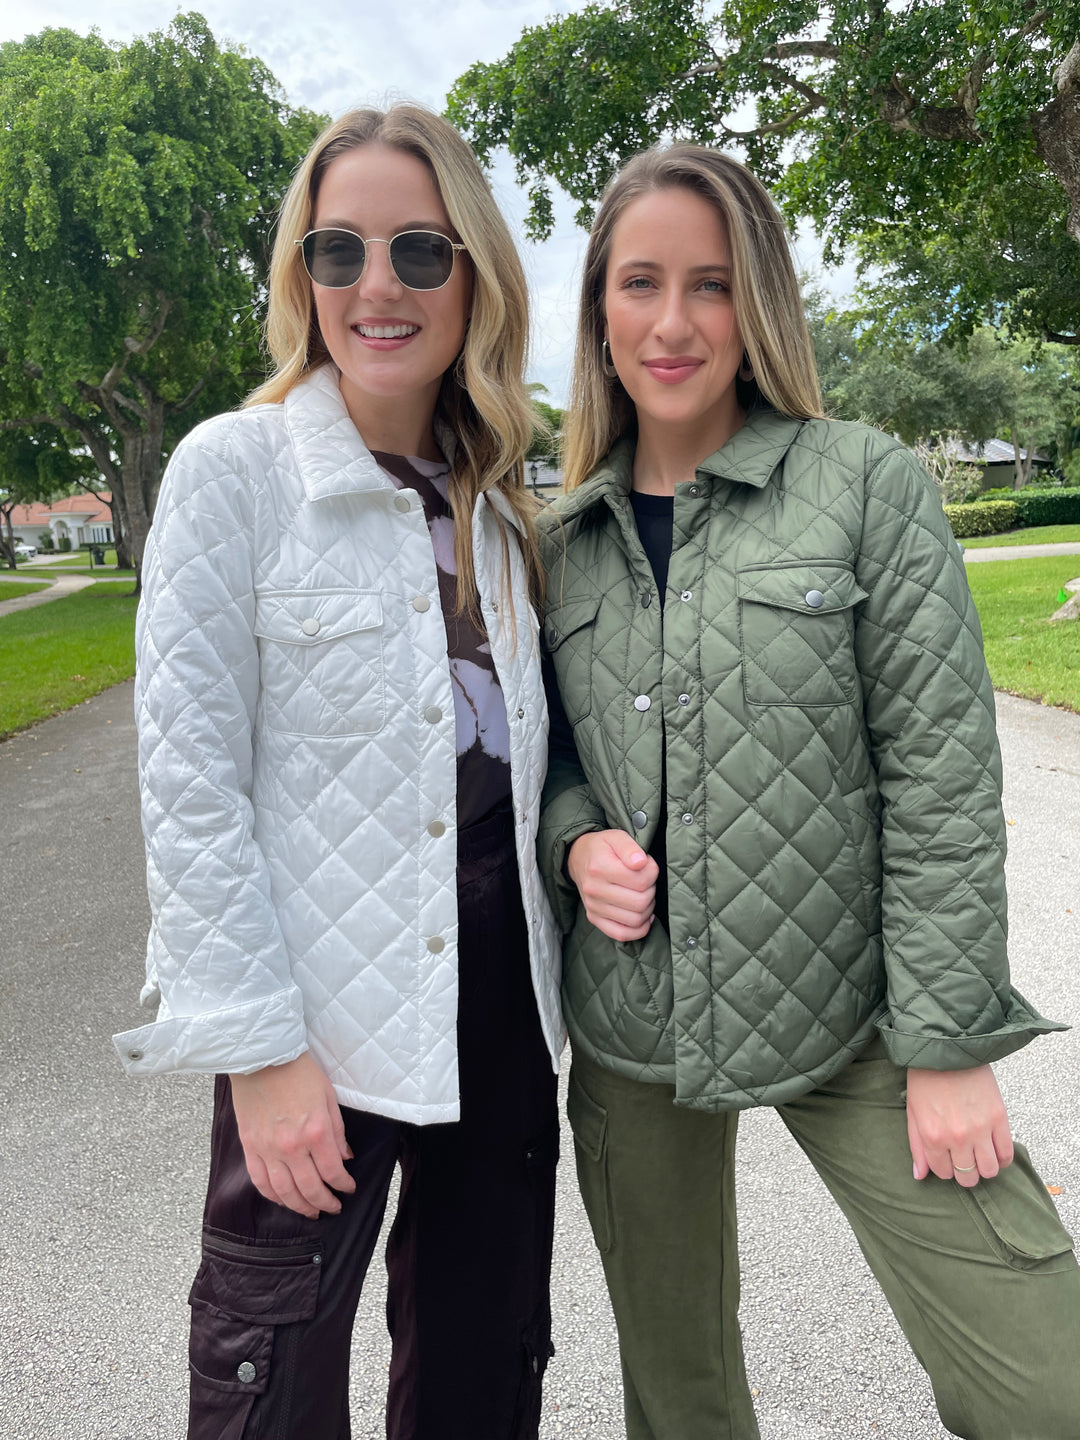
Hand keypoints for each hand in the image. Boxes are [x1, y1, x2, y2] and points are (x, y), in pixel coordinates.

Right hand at [230, 1052, 355, 1217]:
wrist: (262, 1057)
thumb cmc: (299, 1072)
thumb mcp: (328, 1097)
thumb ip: (337, 1131)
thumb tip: (345, 1158)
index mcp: (316, 1132)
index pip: (333, 1172)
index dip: (344, 1185)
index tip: (348, 1189)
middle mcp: (292, 1146)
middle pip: (310, 1188)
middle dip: (325, 1203)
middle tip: (333, 1208)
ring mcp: (268, 1149)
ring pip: (284, 1192)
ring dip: (300, 1207)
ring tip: (311, 1212)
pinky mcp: (249, 1147)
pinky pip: (260, 1181)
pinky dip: (273, 1196)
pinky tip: (283, 1200)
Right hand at [567, 829, 658, 941]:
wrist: (578, 858)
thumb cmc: (602, 847)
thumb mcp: (616, 837)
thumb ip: (630, 847)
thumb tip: (641, 863)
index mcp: (600, 868)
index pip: (641, 881)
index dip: (653, 872)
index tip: (648, 865)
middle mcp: (594, 890)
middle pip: (640, 902)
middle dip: (651, 891)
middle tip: (647, 881)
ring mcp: (593, 907)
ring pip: (634, 920)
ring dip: (648, 909)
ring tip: (644, 895)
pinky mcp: (594, 918)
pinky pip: (620, 934)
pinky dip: (638, 930)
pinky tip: (643, 917)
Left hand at [906, 1065, 1013, 1187]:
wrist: (948, 1049)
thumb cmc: (926, 1079)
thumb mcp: (913, 1113)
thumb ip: (917, 1147)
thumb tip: (919, 1175)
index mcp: (932, 1137)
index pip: (944, 1174)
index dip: (946, 1169)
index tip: (948, 1158)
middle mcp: (957, 1138)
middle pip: (969, 1177)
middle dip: (966, 1173)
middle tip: (965, 1159)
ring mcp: (980, 1129)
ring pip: (990, 1171)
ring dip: (985, 1168)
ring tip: (980, 1154)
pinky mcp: (999, 1119)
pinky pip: (1007, 1154)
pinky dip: (1002, 1158)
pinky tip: (994, 1149)